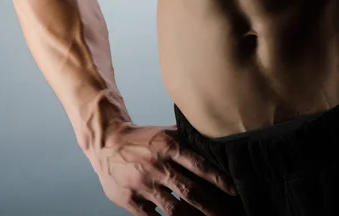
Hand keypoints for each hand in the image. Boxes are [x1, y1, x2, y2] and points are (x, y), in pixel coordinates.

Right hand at [87, 122, 238, 215]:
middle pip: (189, 190)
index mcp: (166, 145)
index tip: (233, 190)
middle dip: (211, 206)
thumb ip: (186, 141)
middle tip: (227, 215)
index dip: (217, 179)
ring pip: (174, 208)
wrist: (106, 143)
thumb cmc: (140, 139)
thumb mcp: (164, 133)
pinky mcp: (130, 200)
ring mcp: (143, 184)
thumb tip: (213, 146)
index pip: (198, 164)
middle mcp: (156, 164)